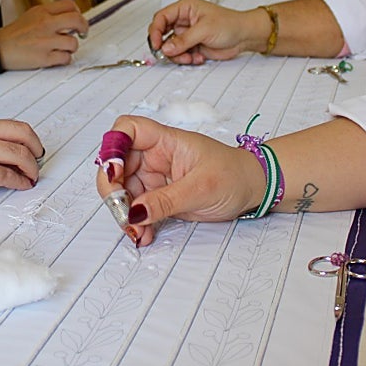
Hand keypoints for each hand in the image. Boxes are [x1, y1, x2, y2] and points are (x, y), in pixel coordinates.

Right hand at [0, 0, 87, 69]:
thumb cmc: (15, 34)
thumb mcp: (32, 15)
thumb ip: (50, 15)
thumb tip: (71, 19)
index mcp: (42, 12)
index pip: (70, 6)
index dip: (78, 13)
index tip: (78, 21)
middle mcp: (45, 24)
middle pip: (77, 20)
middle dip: (84, 27)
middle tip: (83, 33)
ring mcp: (45, 41)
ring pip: (73, 43)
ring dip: (71, 47)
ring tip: (63, 48)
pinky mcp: (44, 57)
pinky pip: (65, 58)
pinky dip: (64, 59)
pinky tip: (57, 57)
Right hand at [0, 110, 43, 201]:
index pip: (10, 125)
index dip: (26, 138)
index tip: (31, 148)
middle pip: (23, 134)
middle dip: (36, 149)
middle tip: (39, 159)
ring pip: (20, 155)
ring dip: (31, 167)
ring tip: (32, 176)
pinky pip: (8, 175)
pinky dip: (20, 181)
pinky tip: (22, 185)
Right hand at [95, 115, 265, 246]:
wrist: (252, 188)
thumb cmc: (234, 175)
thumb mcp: (201, 188)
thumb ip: (166, 201)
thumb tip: (135, 213)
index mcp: (165, 142)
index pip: (128, 130)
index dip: (113, 147)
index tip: (115, 172)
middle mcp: (155, 157)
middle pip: (118, 165)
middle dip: (114, 190)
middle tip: (122, 214)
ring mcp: (155, 177)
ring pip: (125, 191)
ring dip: (125, 213)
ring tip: (137, 232)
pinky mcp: (159, 197)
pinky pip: (138, 210)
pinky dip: (137, 223)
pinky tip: (144, 235)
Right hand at [148, 0, 269, 64]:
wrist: (245, 36)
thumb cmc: (230, 24)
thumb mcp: (204, 30)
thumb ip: (183, 40)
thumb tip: (166, 48)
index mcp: (185, 8)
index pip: (161, 18)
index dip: (155, 31)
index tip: (156, 44)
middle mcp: (184, 21)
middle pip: (162, 34)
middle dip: (165, 46)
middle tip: (168, 54)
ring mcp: (188, 34)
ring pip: (170, 47)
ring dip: (177, 55)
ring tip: (190, 58)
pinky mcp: (193, 46)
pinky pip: (181, 55)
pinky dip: (187, 59)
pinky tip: (198, 57)